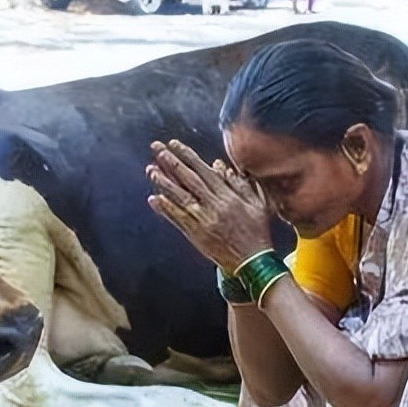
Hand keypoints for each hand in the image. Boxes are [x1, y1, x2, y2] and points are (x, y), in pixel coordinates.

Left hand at [145, 139, 271, 272]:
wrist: (252, 262)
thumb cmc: (257, 232)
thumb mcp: (257, 203)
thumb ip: (240, 183)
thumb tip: (221, 166)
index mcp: (229, 196)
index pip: (204, 170)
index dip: (187, 156)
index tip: (174, 144)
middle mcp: (214, 205)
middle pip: (189, 179)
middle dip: (172, 162)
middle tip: (157, 148)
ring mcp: (203, 220)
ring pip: (180, 197)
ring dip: (164, 182)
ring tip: (150, 169)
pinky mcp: (196, 235)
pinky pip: (177, 219)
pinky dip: (165, 209)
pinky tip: (154, 198)